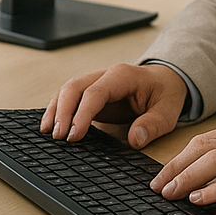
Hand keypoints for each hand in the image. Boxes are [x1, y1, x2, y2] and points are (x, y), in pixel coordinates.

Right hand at [40, 62, 187, 148]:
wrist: (166, 81)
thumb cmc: (165, 94)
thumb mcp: (168, 111)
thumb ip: (153, 124)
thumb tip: (135, 139)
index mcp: (123, 76)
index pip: (95, 93)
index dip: (81, 114)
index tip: (74, 136)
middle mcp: (106, 76)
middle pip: (74, 87)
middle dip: (62, 111)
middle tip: (57, 137)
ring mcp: (96, 83)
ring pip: (67, 90)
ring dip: (55, 110)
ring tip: (47, 133)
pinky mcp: (91, 93)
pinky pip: (69, 98)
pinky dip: (58, 110)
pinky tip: (51, 126)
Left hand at [151, 122, 215, 214]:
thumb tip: (208, 173)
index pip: (207, 139)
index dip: (179, 156)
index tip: (164, 173)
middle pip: (204, 147)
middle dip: (174, 166)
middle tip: (157, 186)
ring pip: (214, 162)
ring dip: (185, 179)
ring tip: (170, 194)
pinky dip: (211, 193)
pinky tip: (197, 202)